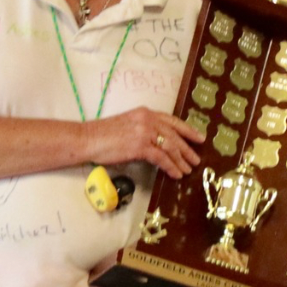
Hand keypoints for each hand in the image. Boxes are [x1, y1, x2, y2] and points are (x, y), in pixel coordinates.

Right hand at [89, 107, 204, 178]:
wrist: (87, 139)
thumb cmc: (102, 135)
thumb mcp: (128, 125)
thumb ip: (143, 129)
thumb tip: (158, 143)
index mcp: (145, 113)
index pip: (172, 121)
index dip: (187, 130)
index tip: (199, 138)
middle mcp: (147, 120)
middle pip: (174, 135)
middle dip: (187, 148)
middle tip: (196, 159)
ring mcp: (144, 132)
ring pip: (170, 147)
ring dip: (181, 160)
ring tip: (188, 170)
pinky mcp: (140, 146)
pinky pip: (161, 158)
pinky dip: (171, 167)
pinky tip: (176, 174)